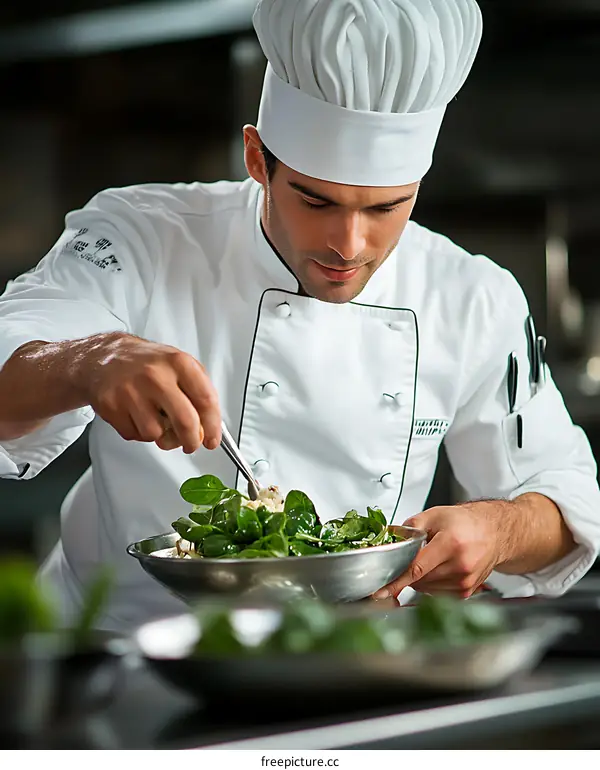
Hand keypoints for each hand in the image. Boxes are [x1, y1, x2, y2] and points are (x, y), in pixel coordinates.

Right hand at [74, 332, 221, 453]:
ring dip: (160, 435)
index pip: (206, 400)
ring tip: (155, 418)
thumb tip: (210, 425)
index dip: (213, 426)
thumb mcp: (178, 364)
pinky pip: (135, 436)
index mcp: (178, 363)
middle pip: (185, 422)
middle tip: (191, 445)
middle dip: (191, 441)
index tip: (212, 439)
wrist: (103, 357)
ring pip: (157, 434)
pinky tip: (137, 415)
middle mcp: (155, 376)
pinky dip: (140, 432)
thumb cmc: (146, 363)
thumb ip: (198, 391)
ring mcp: (131, 391)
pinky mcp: (112, 406)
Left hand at [374, 501, 506, 599]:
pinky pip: (437, 592)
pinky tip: (442, 567)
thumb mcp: (434, 515)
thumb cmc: (466, 522)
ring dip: (421, 577)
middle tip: (419, 553)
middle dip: (410, 569)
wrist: (494, 532)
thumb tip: (390, 540)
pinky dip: (432, 582)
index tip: (380, 592)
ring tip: (435, 557)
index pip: (416, 568)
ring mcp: (465, 582)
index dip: (396, 581)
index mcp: (451, 544)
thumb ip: (409, 528)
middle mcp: (460, 566)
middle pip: (419, 579)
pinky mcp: (466, 592)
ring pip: (426, 588)